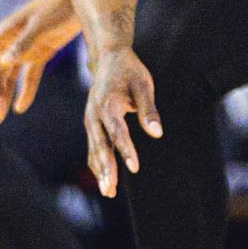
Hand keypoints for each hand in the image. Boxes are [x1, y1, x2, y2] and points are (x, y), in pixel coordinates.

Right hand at [0, 0, 80, 121]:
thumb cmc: (59, 5)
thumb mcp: (41, 24)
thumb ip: (23, 43)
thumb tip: (5, 63)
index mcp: (6, 31)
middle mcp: (12, 40)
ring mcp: (27, 47)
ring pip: (11, 75)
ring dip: (6, 94)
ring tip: (3, 116)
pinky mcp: (43, 51)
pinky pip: (30, 75)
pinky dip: (26, 90)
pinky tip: (21, 106)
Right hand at [84, 46, 160, 198]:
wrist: (108, 57)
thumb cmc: (130, 71)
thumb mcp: (143, 85)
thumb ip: (149, 110)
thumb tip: (157, 133)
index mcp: (108, 104)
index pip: (117, 132)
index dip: (126, 150)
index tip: (134, 168)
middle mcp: (94, 115)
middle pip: (100, 146)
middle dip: (106, 169)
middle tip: (111, 190)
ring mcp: (90, 120)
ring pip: (94, 149)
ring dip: (100, 171)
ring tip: (109, 191)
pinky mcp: (91, 123)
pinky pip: (93, 146)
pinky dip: (97, 163)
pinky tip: (104, 178)